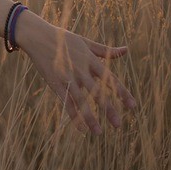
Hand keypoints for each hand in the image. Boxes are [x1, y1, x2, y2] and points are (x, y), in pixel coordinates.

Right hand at [16, 12, 138, 134]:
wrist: (38, 36)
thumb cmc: (63, 38)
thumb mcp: (86, 42)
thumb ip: (106, 50)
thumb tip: (126, 50)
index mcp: (91, 60)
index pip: (110, 79)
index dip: (122, 93)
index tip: (133, 106)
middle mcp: (81, 70)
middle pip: (97, 93)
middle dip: (108, 109)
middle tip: (118, 125)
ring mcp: (67, 77)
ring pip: (81, 101)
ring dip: (90, 118)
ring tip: (98, 133)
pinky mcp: (55, 83)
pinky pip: (66, 102)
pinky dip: (73, 116)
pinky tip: (80, 128)